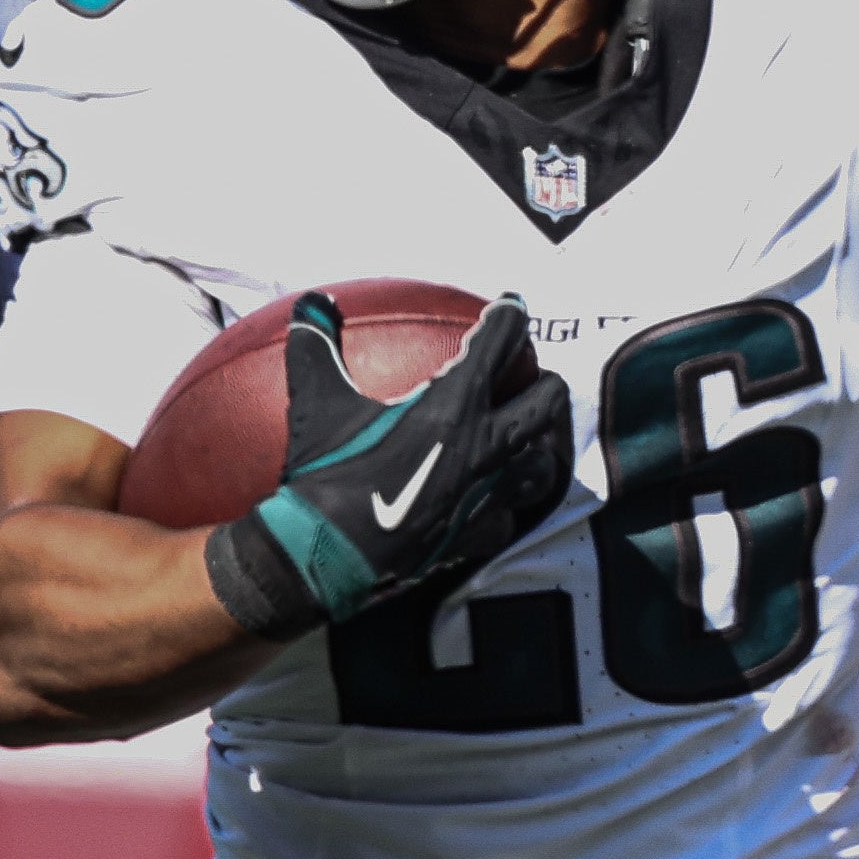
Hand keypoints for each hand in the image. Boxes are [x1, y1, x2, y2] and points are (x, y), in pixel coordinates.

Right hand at [206, 293, 573, 640]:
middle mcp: (486, 445)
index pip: (503, 341)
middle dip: (543, 379)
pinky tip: (489, 495)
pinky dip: (504, 498)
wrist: (328, 555)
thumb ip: (316, 345)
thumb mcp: (316, 402)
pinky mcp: (482, 533)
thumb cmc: (326, 474)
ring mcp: (490, 493)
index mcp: (454, 403)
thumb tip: (310, 303)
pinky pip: (510, 511)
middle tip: (526, 374)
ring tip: (522, 436)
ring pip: (543, 460)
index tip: (510, 306)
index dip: (510, 315)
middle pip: (548, 399)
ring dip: (537, 443)